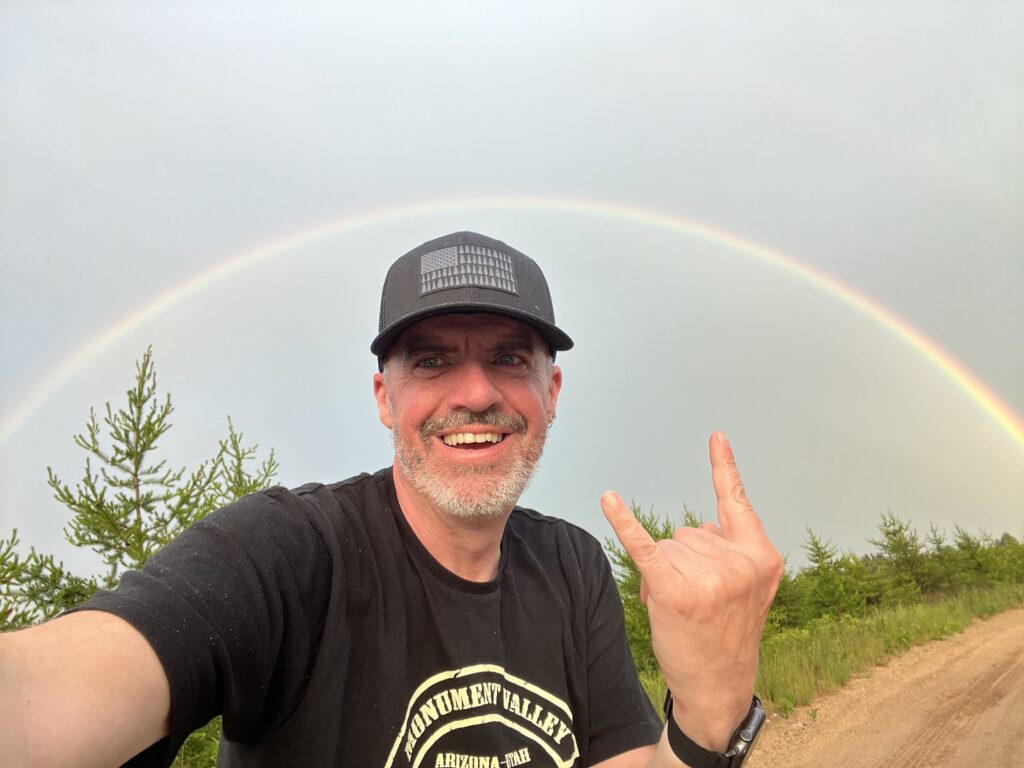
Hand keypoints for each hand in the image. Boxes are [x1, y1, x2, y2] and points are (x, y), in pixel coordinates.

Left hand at [601, 432, 782, 752]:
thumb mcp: (749, 591)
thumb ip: (730, 551)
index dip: (723, 468)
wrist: (718, 687)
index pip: (737, 502)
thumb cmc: (727, 635)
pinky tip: (608, 499)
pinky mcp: (674, 591)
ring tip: (684, 610)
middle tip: (698, 603)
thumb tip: (694, 531)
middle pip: (687, 532)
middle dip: (684, 563)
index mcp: (761, 557)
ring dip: (666, 575)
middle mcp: (738, 563)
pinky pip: (644, 546)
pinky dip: (623, 523)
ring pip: (666, 547)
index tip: (714, 435)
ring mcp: (709, 577)